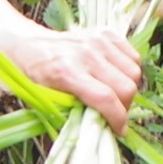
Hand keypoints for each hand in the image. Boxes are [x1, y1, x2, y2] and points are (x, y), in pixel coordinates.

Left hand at [17, 31, 143, 128]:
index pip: (106, 98)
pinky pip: (133, 56)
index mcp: (67, 72)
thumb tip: (100, 130)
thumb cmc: (34, 76)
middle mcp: (86, 54)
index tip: (119, 130)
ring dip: (129, 88)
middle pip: (125, 86)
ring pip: (134, 71)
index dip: (118, 119)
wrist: (28, 44)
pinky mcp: (105, 33)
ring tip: (116, 94)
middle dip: (125, 106)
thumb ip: (72, 114)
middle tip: (116, 113)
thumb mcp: (46, 99)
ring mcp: (98, 41)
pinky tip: (116, 76)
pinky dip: (129, 70)